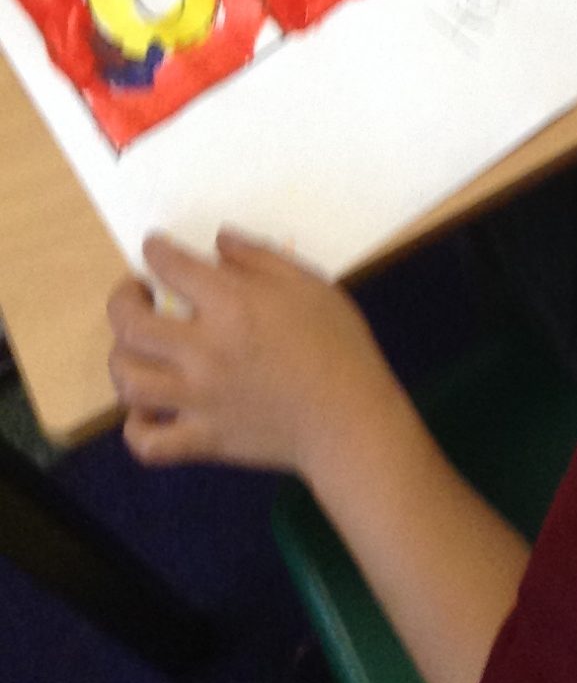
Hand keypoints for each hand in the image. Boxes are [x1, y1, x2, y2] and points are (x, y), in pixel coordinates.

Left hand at [107, 231, 404, 481]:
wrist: (348, 416)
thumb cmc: (338, 344)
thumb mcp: (310, 284)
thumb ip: (260, 258)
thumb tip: (218, 241)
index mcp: (234, 306)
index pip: (173, 268)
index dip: (155, 251)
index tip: (154, 248)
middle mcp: (204, 351)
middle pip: (131, 325)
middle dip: (122, 301)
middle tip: (135, 294)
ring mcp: (198, 400)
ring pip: (129, 381)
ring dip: (122, 358)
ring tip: (137, 347)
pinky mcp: (202, 440)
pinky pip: (147, 442)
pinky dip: (136, 426)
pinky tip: (150, 408)